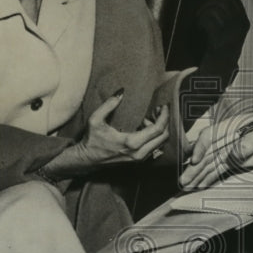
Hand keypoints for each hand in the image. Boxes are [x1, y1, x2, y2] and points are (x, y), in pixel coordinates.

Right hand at [44, 93, 168, 175]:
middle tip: (158, 110)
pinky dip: (155, 137)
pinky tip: (144, 128)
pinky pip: (154, 147)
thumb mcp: (95, 120)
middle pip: (163, 137)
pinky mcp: (138, 161)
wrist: (87, 160)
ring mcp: (140, 159)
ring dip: (159, 129)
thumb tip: (121, 91)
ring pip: (160, 143)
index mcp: (131, 143)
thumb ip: (109, 104)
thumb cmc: (91, 140)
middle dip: (165, 121)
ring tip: (148, 118)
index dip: (164, 116)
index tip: (163, 106)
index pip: (157, 129)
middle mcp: (139, 153)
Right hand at [179, 111, 252, 189]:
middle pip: (206, 153)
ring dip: (197, 175)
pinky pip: (218, 170)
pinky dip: (208, 178)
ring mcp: (229, 151)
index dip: (200, 148)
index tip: (195, 161)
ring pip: (209, 164)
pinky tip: (199, 186)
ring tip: (185, 187)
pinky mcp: (235, 161)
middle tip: (183, 181)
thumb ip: (250, 142)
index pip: (210, 136)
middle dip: (194, 168)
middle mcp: (226, 139)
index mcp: (231, 127)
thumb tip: (234, 154)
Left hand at [194, 0, 249, 49]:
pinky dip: (200, 21)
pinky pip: (208, 19)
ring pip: (214, 8)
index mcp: (244, 22)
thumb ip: (225, 13)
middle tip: (200, 10)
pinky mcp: (220, 37)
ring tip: (198, 20)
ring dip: (202, 12)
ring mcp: (231, 31)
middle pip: (223, 0)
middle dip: (209, 2)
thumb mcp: (230, 29)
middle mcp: (240, 25)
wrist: (219, 68)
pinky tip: (198, 28)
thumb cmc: (222, 47)